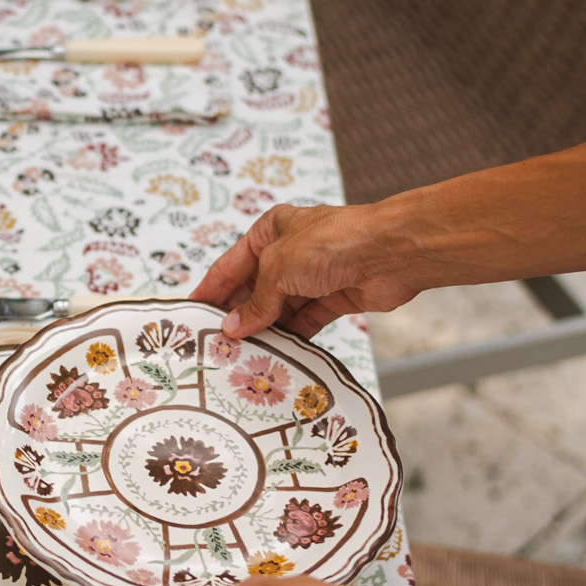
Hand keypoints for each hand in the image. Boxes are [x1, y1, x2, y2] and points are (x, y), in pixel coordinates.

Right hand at [189, 201, 429, 341]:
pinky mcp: (334, 298)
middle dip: (238, 314)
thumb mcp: (279, 268)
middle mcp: (290, 252)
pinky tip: (275, 353)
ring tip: (242, 354)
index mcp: (271, 230)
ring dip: (264, 330)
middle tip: (216, 343)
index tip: (193, 313)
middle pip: (255, 288)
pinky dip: (291, 336)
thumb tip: (234, 326)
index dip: (212, 289)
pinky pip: (305, 321)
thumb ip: (256, 301)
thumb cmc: (334, 242)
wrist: (392, 253)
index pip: (231, 264)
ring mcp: (313, 276)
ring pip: (280, 309)